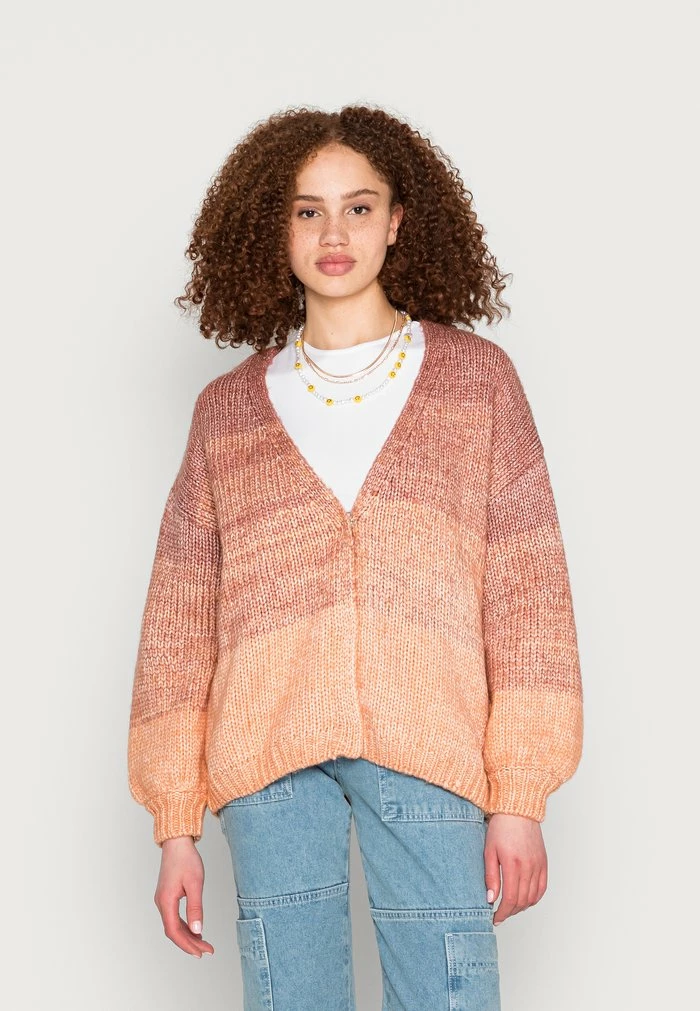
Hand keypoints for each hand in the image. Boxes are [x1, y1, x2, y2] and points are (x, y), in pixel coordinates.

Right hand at [154, 836, 214, 956]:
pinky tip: (195, 929)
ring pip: (173, 925)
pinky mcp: (166, 896)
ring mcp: (163, 899)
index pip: (174, 931)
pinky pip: (174, 917)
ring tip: (203, 943)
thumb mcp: (195, 884)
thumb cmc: (186, 859)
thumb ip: (195, 908)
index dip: (187, 944)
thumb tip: (197, 929)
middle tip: (206, 950)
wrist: (177, 842)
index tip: (200, 952)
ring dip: (188, 935)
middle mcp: (161, 902)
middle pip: (173, 931)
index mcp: (166, 901)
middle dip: (190, 943)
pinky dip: (184, 926)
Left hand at [483, 813, 547, 925]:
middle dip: (510, 912)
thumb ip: (491, 876)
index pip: (511, 899)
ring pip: (533, 897)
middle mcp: (529, 867)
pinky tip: (524, 899)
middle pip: (522, 901)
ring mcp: (539, 865)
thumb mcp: (489, 850)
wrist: (518, 811)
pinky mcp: (544, 863)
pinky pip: (542, 888)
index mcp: (513, 864)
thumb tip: (491, 899)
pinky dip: (534, 898)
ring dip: (521, 907)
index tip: (495, 918)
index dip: (503, 913)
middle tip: (500, 914)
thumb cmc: (501, 828)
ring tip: (510, 908)